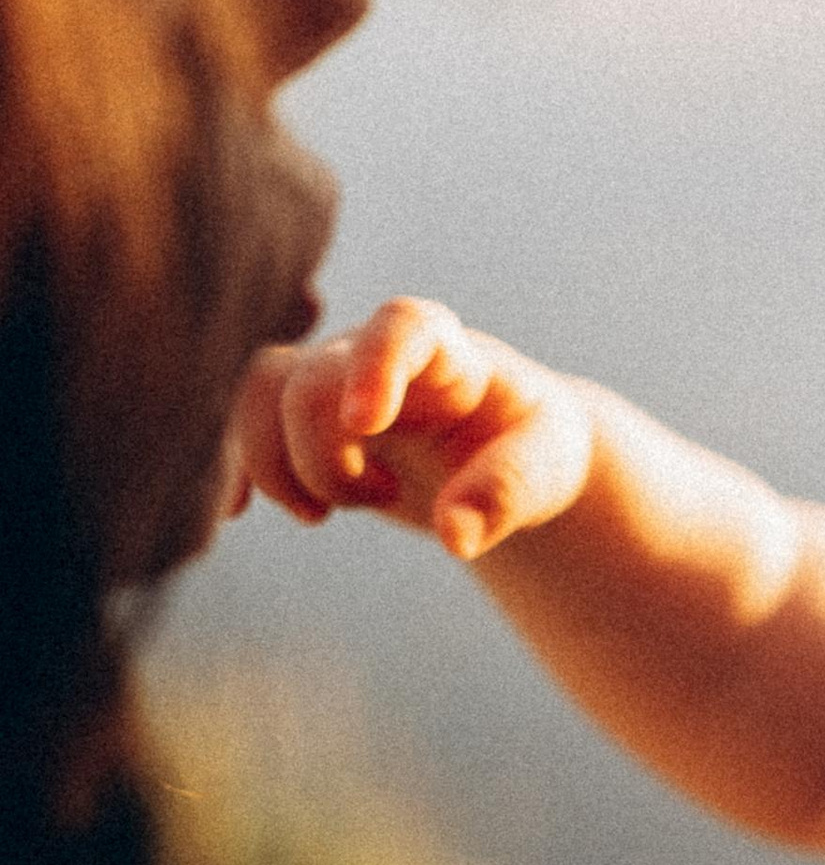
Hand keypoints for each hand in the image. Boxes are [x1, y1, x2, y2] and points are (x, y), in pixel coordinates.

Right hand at [228, 294, 596, 560]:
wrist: (506, 453)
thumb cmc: (532, 448)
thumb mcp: (545, 471)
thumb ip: (506, 495)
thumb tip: (456, 538)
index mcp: (448, 350)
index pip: (403, 326)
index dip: (376, 366)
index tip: (365, 425)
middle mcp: (379, 353)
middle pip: (313, 381)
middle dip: (328, 460)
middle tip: (383, 497)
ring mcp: (337, 379)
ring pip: (264, 391)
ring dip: (277, 465)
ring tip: (324, 514)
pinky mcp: (310, 417)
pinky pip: (249, 420)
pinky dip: (243, 469)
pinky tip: (239, 513)